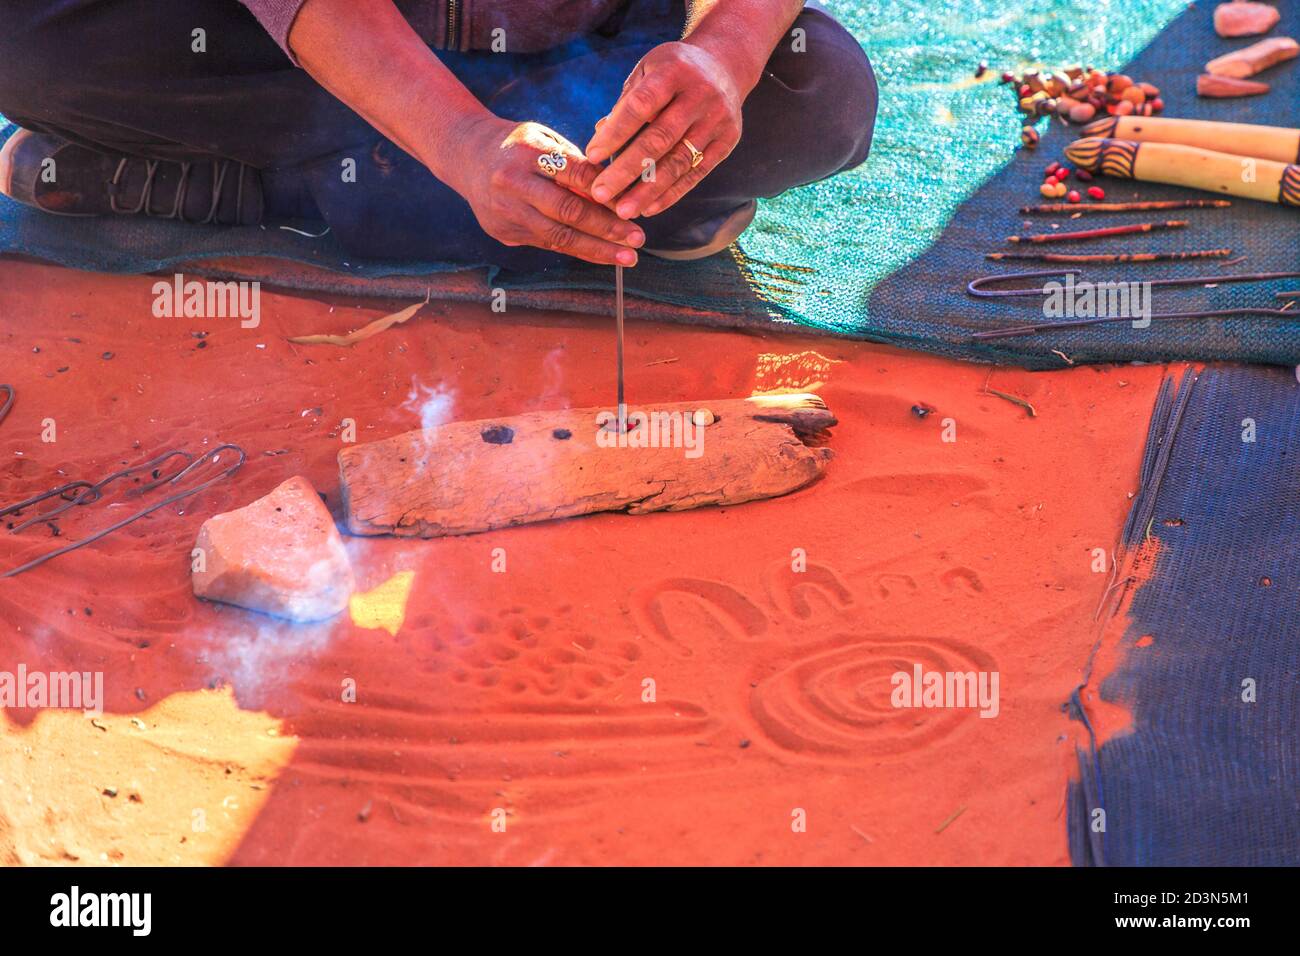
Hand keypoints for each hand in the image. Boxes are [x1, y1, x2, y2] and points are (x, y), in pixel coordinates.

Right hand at [444, 117, 643, 264]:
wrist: (465, 156)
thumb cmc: (518, 146)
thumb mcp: (544, 140)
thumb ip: (575, 165)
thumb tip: (615, 194)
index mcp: (527, 151)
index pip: (576, 173)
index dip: (606, 193)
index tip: (634, 207)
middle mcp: (513, 183)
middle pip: (568, 211)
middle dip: (607, 228)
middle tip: (638, 239)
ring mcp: (505, 211)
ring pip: (559, 236)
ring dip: (597, 249)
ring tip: (626, 257)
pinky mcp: (503, 232)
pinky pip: (547, 244)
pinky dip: (577, 250)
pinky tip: (601, 254)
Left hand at [584, 41, 745, 220]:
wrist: (725, 64)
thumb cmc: (672, 71)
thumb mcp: (648, 71)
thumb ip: (626, 103)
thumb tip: (600, 136)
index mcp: (674, 71)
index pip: (640, 106)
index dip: (615, 133)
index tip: (592, 157)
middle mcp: (699, 95)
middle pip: (659, 139)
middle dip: (626, 170)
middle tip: (600, 193)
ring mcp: (717, 120)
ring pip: (679, 162)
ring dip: (648, 191)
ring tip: (623, 210)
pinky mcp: (727, 141)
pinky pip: (697, 173)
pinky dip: (672, 193)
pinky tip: (649, 208)